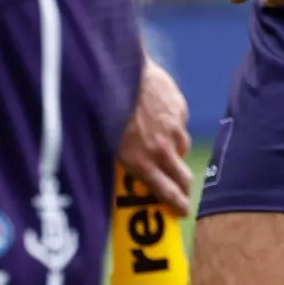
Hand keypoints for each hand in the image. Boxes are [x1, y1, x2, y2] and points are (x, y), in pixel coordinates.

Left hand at [117, 59, 193, 213]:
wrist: (115, 72)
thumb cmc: (99, 110)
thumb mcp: (103, 144)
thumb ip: (119, 162)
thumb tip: (122, 175)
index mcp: (141, 162)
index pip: (167, 192)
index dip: (177, 205)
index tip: (183, 212)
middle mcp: (162, 148)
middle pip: (183, 176)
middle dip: (184, 186)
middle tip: (182, 190)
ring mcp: (173, 127)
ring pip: (182, 147)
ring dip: (175, 152)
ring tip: (163, 146)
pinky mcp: (178, 107)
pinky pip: (179, 123)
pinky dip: (172, 125)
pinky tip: (158, 116)